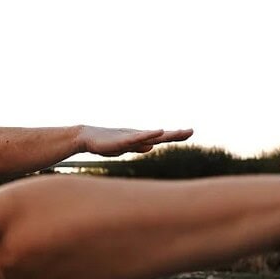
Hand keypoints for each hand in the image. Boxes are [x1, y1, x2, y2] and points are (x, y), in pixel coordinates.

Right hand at [78, 126, 193, 156]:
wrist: (87, 137)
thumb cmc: (105, 143)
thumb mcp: (125, 147)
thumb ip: (137, 146)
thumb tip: (150, 147)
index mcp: (140, 139)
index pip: (161, 137)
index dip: (175, 135)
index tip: (189, 132)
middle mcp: (138, 136)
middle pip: (161, 136)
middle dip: (176, 134)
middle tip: (192, 131)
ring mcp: (130, 137)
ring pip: (152, 136)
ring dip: (167, 134)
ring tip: (181, 132)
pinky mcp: (122, 140)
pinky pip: (138, 137)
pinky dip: (150, 134)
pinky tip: (159, 131)